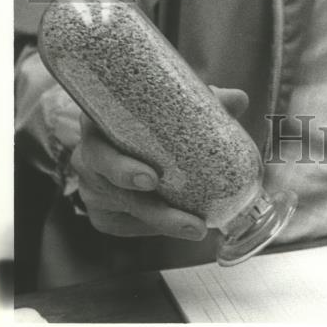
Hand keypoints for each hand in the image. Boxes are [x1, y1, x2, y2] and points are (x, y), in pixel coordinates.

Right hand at [69, 86, 248, 238]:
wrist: (123, 136)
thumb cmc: (146, 118)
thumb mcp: (168, 104)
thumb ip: (204, 100)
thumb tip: (238, 99)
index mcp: (98, 122)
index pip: (98, 143)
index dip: (120, 165)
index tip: (151, 178)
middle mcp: (88, 155)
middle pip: (112, 185)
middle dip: (152, 206)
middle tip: (187, 219)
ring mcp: (92, 186)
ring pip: (124, 210)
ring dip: (160, 222)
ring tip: (194, 227)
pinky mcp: (100, 211)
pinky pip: (125, 224)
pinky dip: (151, 227)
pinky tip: (176, 226)